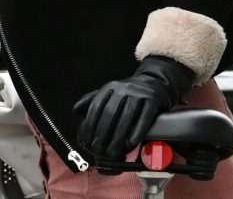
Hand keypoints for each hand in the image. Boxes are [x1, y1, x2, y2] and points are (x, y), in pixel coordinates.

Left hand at [73, 56, 193, 157]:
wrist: (156, 82)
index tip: (87, 140)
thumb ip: (93, 99)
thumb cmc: (130, 92)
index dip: (90, 125)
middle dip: (102, 134)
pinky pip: (144, 117)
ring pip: (126, 117)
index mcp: (110, 87)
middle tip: (99, 150)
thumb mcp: (111, 91)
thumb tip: (76, 111)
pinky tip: (131, 143)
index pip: (97, 107)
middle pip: (110, 113)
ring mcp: (138, 93)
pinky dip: (137, 131)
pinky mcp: (153, 100)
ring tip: (113, 151)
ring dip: (118, 137)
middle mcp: (123, 88)